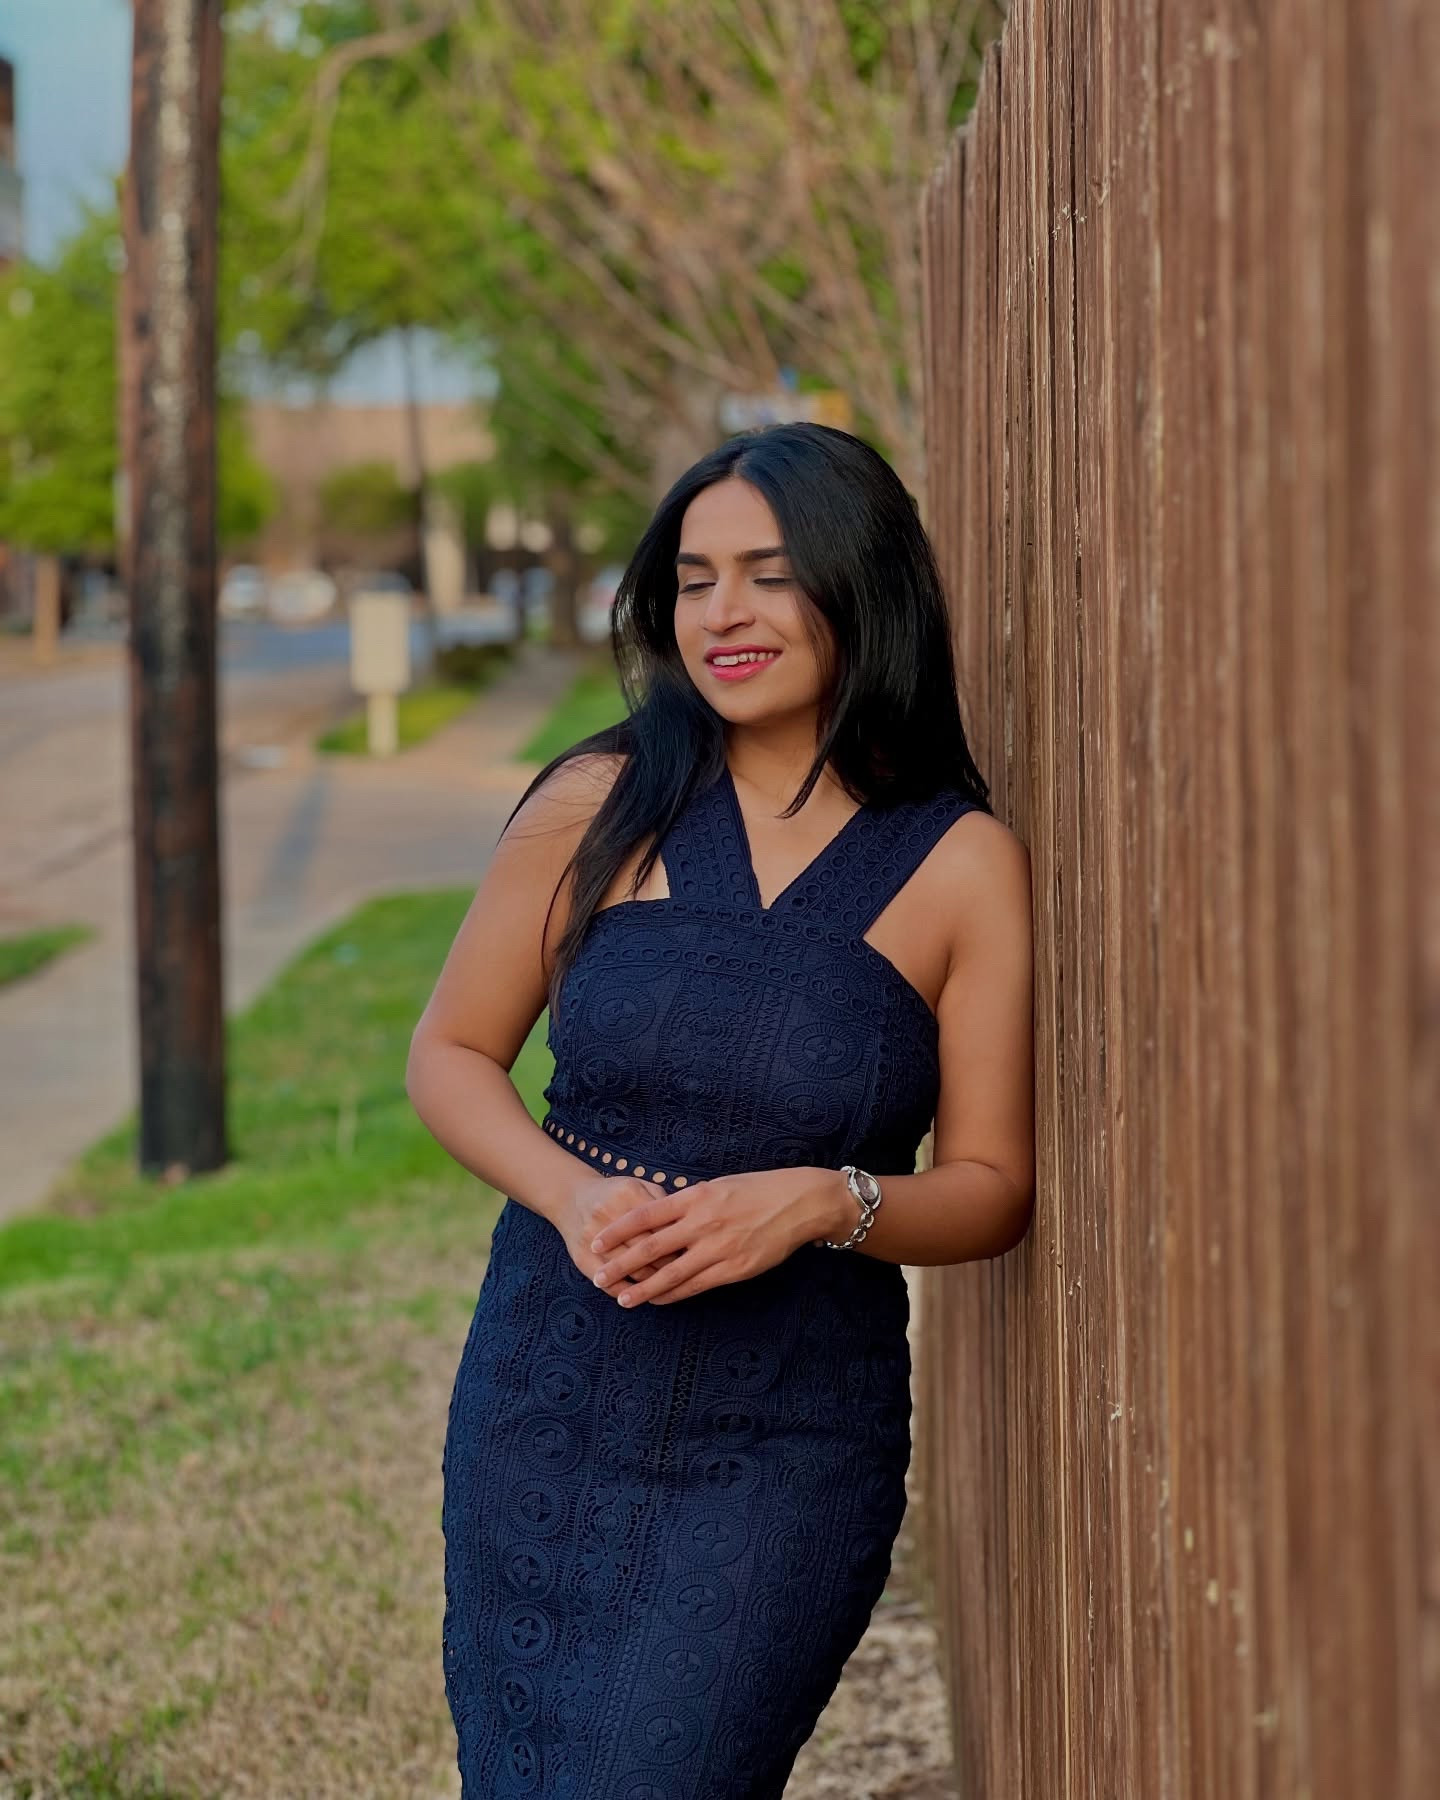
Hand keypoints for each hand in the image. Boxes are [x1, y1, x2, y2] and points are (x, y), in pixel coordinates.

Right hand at [551, 1172, 685, 1286]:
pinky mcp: (582, 1259)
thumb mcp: (639, 1186)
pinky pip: (609, 1284)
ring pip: (632, 1271)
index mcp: (628, 1194)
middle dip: (670, 1264)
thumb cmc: (615, 1194)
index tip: (693, 1251)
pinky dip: (628, 1293)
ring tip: (667, 1285)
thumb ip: (663, 1201)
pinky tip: (641, 1295)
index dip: (680, 1242)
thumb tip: (688, 1227)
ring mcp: (593, 1239)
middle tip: (684, 1272)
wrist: (570, 1197)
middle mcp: (608, 1214)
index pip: (663, 1226)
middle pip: (649, 1250)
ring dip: (652, 1283)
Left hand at [589, 1166, 850, 1306]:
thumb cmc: (757, 1190)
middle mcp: (702, 1222)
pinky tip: (660, 1301)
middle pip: (651, 1247)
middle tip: (597, 1276)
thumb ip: (689, 1201)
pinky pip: (696, 1286)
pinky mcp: (733, 1268)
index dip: (619, 1230)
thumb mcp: (718, 1185)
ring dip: (644, 1288)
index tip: (598, 1241)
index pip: (646, 1215)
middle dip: (621, 1263)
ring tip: (622, 1298)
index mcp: (695, 1197)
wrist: (799, 1203)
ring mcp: (718, 1248)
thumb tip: (659, 1212)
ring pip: (671, 1273)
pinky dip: (674, 1294)